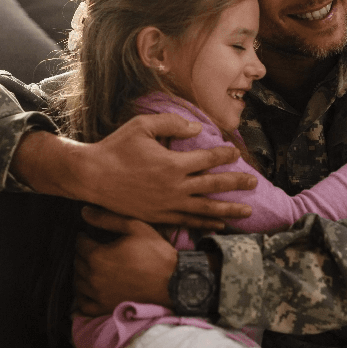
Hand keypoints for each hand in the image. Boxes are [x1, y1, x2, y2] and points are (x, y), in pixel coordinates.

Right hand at [13, 113, 255, 228]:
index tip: (236, 152)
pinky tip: (218, 224)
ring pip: (205, 210)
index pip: (207, 159)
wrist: (92, 176)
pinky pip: (188, 221)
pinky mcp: (158, 217)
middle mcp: (174, 187)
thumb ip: (172, 123)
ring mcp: (167, 205)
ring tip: (247, 212)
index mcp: (172, 164)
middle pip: (213, 186)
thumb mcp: (142, 126)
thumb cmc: (116, 148)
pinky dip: (205, 223)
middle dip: (236, 184)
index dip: (224, 154)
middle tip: (254, 183)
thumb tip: (197, 128)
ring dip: (228, 210)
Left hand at [74, 206, 176, 315]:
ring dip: (81, 273)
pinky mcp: (105, 308)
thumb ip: (107, 219)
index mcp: (98, 256)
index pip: (80, 244)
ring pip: (78, 282)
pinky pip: (83, 304)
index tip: (87, 235)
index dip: (83, 237)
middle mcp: (94, 277)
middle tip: (91, 249)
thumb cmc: (156, 253)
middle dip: (82, 254)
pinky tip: (89, 288)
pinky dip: (82, 296)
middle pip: (77, 262)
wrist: (173, 281)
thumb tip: (84, 211)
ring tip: (91, 266)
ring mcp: (98, 295)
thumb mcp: (135, 227)